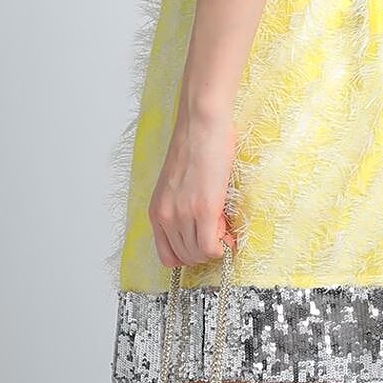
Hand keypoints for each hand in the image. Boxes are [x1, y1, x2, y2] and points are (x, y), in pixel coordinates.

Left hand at [149, 111, 234, 268]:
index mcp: (156, 211)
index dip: (189, 254)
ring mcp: (184, 214)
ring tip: (221, 220)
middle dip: (204, 249)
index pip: (167, 256)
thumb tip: (202, 230)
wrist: (201, 124)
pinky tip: (226, 228)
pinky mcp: (204, 209)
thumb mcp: (176, 186)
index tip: (202, 240)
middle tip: (216, 227)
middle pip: (185, 258)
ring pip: (199, 255)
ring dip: (215, 245)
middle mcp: (165, 216)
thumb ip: (180, 210)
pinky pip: (211, 247)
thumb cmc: (193, 147)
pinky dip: (222, 246)